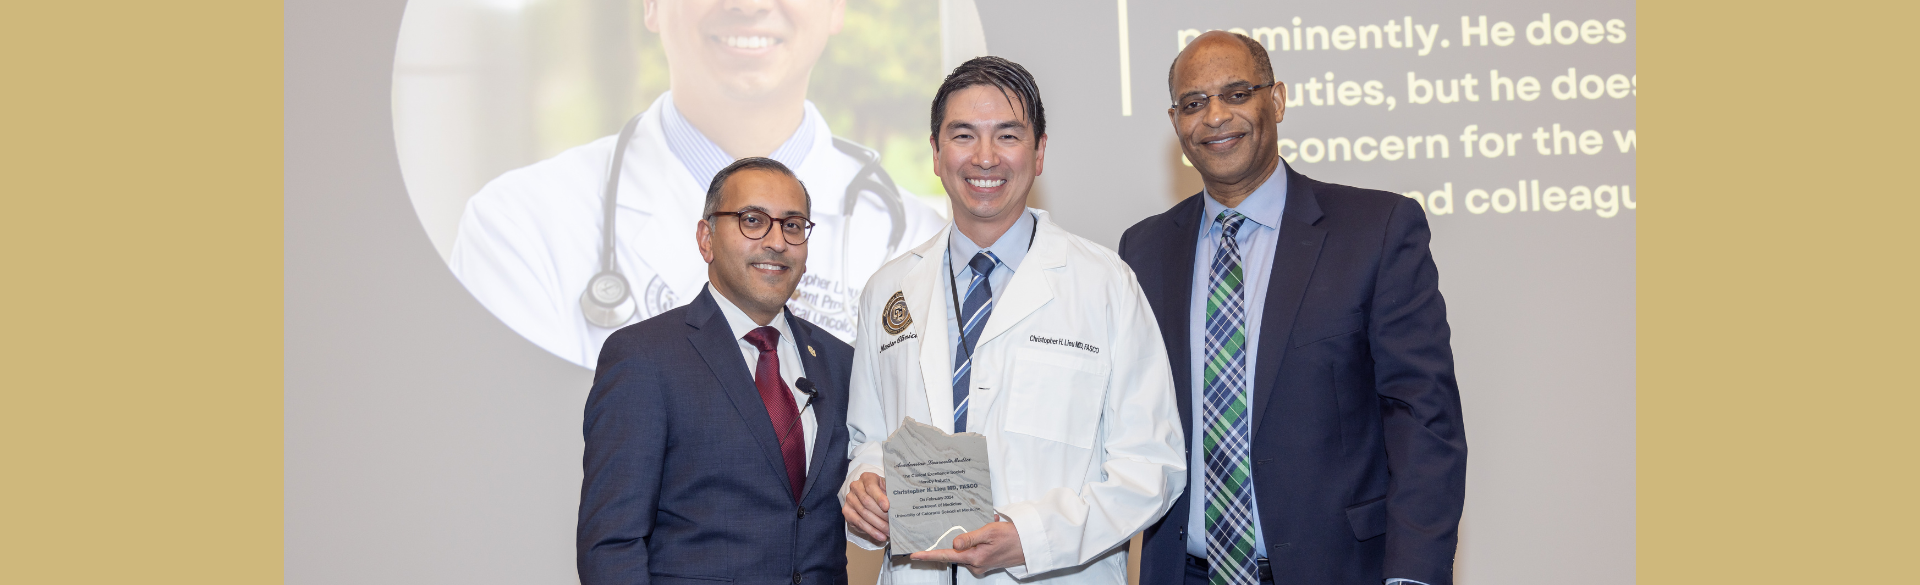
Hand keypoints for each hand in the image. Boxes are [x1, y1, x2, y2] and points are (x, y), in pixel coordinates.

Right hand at [842, 472, 889, 542]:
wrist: (868, 494)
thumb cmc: (882, 491)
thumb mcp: (887, 488)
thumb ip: (891, 494)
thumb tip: (901, 503)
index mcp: (867, 478)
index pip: (871, 487)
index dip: (879, 497)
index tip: (887, 507)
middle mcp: (856, 487)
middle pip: (867, 502)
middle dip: (881, 515)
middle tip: (893, 524)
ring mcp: (850, 499)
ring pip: (863, 514)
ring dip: (877, 525)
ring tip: (888, 532)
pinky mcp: (847, 511)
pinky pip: (858, 523)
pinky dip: (871, 531)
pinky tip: (880, 535)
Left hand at [909, 519, 1024, 576]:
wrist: (1031, 545)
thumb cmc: (1013, 537)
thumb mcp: (990, 532)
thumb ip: (970, 538)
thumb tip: (953, 543)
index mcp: (974, 558)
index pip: (946, 556)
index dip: (929, 555)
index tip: (914, 555)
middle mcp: (975, 564)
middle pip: (955, 552)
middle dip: (961, 537)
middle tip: (975, 526)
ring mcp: (981, 564)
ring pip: (966, 550)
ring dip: (973, 537)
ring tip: (989, 527)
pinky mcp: (985, 562)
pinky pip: (975, 550)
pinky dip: (979, 540)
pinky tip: (990, 532)